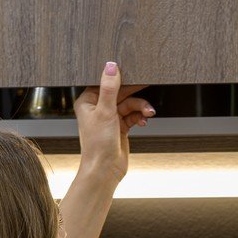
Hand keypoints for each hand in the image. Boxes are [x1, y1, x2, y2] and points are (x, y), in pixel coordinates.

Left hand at [73, 61, 152, 180]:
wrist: (105, 171)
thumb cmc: (98, 145)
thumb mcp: (105, 111)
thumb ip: (110, 88)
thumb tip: (111, 66)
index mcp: (88, 101)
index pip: (106, 83)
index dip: (120, 78)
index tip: (134, 73)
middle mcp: (98, 108)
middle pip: (120, 93)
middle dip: (135, 94)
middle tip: (149, 86)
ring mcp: (109, 118)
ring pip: (129, 105)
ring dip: (140, 108)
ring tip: (149, 113)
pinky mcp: (119, 128)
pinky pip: (132, 116)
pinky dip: (139, 117)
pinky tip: (144, 121)